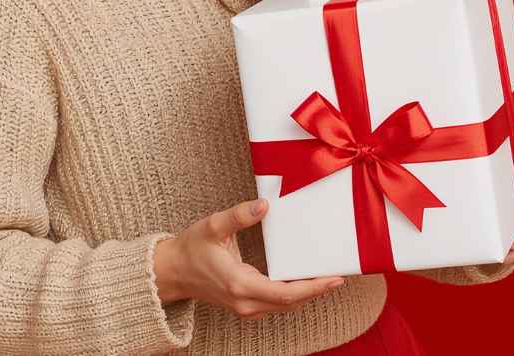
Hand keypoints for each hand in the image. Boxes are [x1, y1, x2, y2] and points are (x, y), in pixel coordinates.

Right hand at [154, 197, 346, 318]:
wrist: (172, 272)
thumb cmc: (191, 248)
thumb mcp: (212, 226)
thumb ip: (238, 215)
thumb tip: (264, 205)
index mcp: (240, 284)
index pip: (285, 293)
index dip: (313, 287)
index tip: (334, 279)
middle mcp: (245, 302)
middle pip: (291, 303)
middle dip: (317, 290)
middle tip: (340, 275)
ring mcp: (245, 308)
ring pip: (285, 306)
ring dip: (307, 294)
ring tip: (328, 278)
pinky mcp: (245, 306)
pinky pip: (276, 304)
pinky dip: (294, 295)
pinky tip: (305, 282)